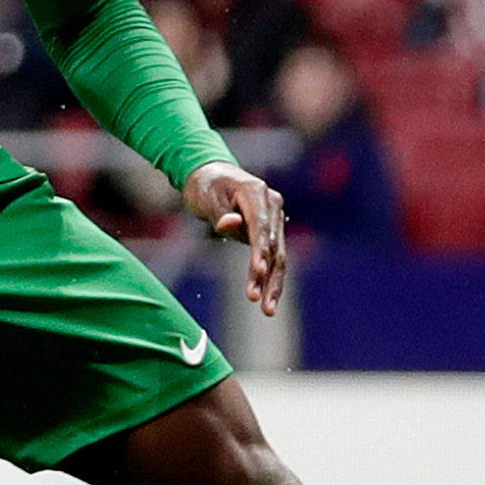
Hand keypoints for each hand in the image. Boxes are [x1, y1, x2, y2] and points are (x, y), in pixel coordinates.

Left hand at [184, 162, 289, 311]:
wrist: (212, 174)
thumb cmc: (206, 186)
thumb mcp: (207, 198)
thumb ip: (220, 213)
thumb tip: (230, 225)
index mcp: (256, 192)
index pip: (260, 227)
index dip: (260, 251)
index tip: (258, 272)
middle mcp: (272, 203)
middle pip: (273, 244)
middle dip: (266, 275)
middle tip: (256, 300)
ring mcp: (275, 216)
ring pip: (278, 254)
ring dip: (272, 283)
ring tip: (268, 309)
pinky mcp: (272, 229)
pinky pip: (274, 255)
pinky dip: (271, 277)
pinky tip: (269, 299)